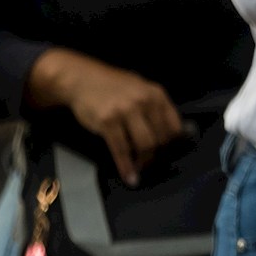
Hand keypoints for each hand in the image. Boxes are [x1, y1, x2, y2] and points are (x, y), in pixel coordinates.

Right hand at [27, 49, 184, 184]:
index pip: (175, 126)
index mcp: (157, 94)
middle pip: (161, 138)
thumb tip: (171, 136)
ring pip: (145, 145)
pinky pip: (121, 150)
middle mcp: (145, 101)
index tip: (168, 155)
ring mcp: (126, 111)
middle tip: (151, 164)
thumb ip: (155, 109)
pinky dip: (126, 166)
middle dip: (158, 156)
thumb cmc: (113, 87)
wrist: (81, 79)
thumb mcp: (141, 90)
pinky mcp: (107, 121)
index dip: (173, 145)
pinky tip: (129, 176)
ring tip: (140, 169)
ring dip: (144, 162)